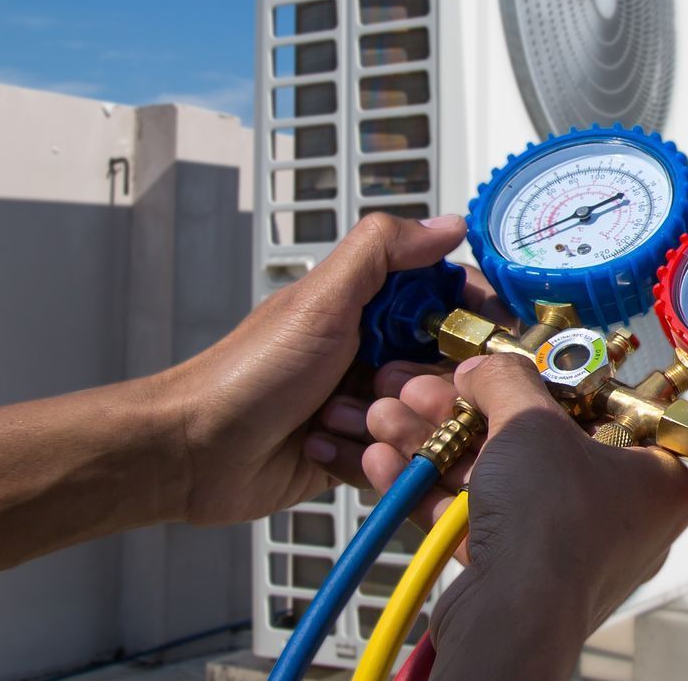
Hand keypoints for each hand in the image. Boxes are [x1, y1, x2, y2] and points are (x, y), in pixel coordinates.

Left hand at [147, 212, 500, 526]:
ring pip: (423, 422)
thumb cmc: (249, 373)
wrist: (193, 451)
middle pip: (444, 370)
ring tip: (336, 421)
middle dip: (421, 387)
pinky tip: (323, 450)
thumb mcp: (321, 300)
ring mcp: (362, 406)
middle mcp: (369, 353)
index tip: (493, 336)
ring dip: (388, 427)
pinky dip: (367, 462)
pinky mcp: (353, 455)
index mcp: (366, 306)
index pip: (446, 302)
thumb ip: (383, 251)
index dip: (473, 318)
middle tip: (383, 388)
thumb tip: (448, 223)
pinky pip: (394, 464)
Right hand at [360, 354, 687, 677]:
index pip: (603, 410)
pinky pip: (477, 520)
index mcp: (656, 478)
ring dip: (436, 445)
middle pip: (535, 442)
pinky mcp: (521, 576)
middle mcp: (621, 516)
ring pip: (496, 480)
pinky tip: (385, 461)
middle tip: (422, 389)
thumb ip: (506, 379)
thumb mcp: (529, 420)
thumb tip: (483, 368)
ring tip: (386, 417)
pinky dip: (433, 490)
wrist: (512, 618)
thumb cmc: (550, 521)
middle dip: (464, 413)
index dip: (545, 381)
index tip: (501, 365)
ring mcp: (568, 548)